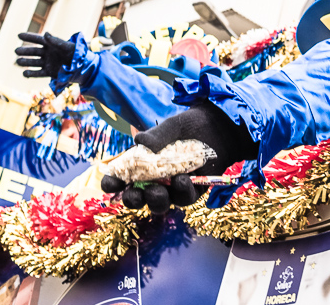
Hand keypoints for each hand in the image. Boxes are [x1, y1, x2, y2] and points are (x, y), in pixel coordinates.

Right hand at [15, 32, 74, 78]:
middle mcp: (47, 53)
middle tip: (16, 50)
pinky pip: (38, 73)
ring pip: (34, 62)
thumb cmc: (76, 53)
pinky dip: (31, 74)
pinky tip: (24, 73)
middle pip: (33, 51)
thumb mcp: (67, 46)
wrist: (82, 66)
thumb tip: (46, 33)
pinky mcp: (49, 72)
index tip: (19, 35)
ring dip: (25, 62)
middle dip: (25, 51)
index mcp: (52, 44)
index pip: (38, 39)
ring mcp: (47, 62)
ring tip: (18, 61)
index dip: (29, 37)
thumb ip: (56, 41)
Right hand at [100, 102, 257, 213]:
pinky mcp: (193, 190)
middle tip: (134, 193)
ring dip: (156, 199)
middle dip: (133, 199)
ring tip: (157, 189)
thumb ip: (156, 135)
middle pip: (138, 198)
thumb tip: (139, 141)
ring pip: (160, 203)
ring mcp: (173, 187)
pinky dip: (182, 191)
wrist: (219, 125)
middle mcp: (154, 180)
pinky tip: (182, 179)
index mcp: (141, 165)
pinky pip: (185, 198)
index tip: (110, 183)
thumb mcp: (171, 127)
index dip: (112, 183)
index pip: (120, 179)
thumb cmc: (189, 125)